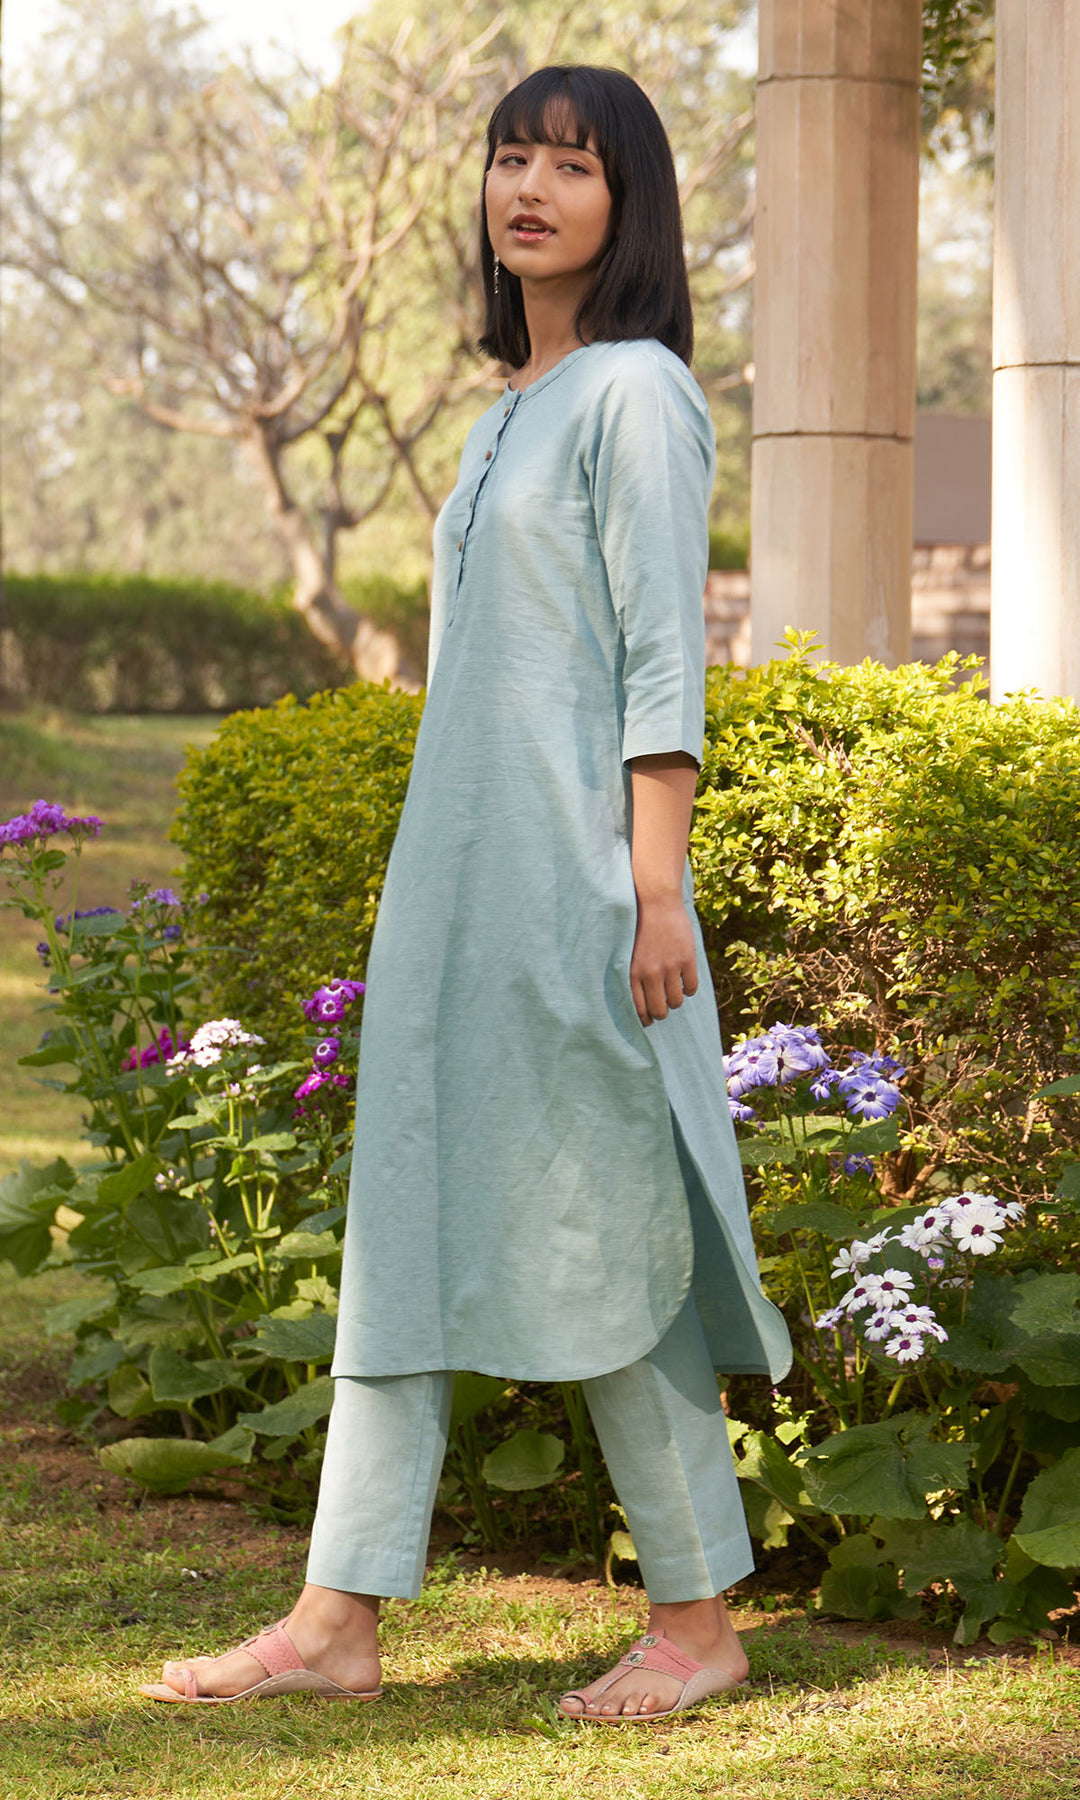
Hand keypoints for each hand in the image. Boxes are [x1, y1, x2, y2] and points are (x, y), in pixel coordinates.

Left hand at [629, 890, 697, 1026]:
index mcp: (632, 973)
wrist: (655, 901)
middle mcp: (650, 973)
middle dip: (661, 1013)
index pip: (639, 1009)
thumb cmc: (638, 926)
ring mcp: (670, 967)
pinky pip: (691, 987)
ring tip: (673, 993)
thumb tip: (638, 1002)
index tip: (648, 1020)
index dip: (645, 1019)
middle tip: (662, 1008)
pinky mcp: (687, 959)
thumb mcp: (628, 953)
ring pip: (676, 1001)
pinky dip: (689, 989)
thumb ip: (633, 975)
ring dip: (675, 1001)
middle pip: (659, 1010)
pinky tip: (685, 982)